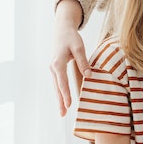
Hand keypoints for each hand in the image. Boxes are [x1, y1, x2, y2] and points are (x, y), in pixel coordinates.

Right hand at [49, 0, 88, 115]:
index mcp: (58, 62)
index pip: (62, 81)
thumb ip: (83, 61)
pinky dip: (61, 92)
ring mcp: (53, 69)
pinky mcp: (56, 69)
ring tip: (62, 112)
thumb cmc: (71, 37)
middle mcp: (53, 67)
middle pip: (57, 87)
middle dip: (60, 101)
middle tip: (63, 114)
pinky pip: (58, 83)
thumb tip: (89, 75)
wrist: (62, 29)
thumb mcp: (79, 47)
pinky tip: (64, 100)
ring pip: (56, 87)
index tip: (69, 104)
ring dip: (60, 99)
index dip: (66, 93)